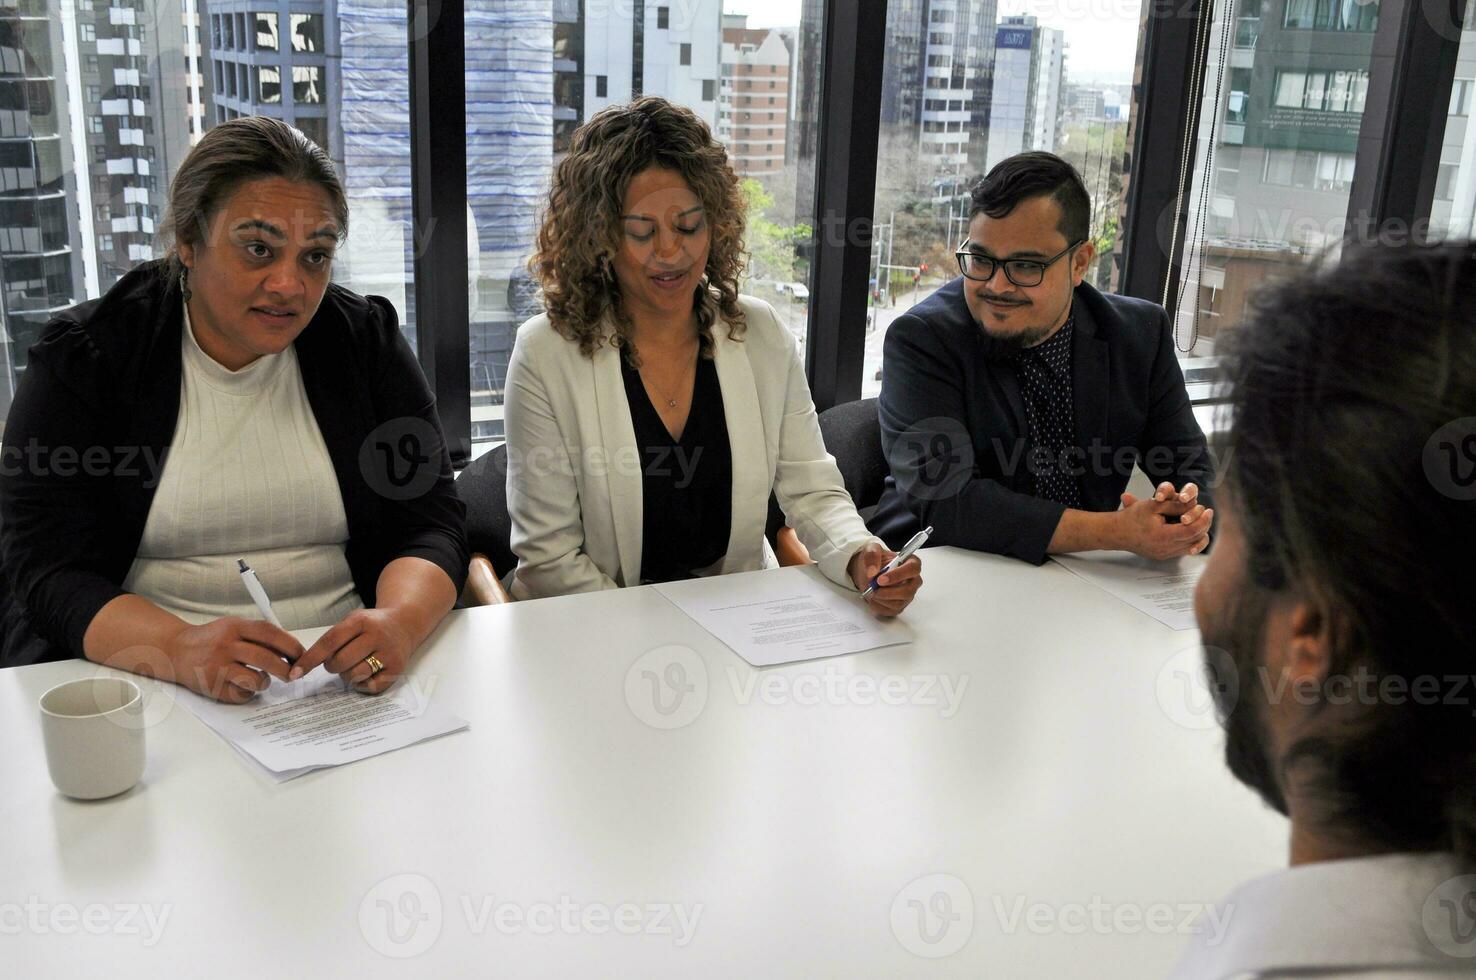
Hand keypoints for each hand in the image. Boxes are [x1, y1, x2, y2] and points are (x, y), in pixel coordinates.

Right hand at [164, 617, 303, 703]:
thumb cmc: (212, 639)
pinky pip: (242, 695)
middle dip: (286, 669)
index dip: (291, 646)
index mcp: (234, 627)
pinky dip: (248, 693)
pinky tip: (241, 685)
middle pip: (266, 659)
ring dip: (265, 682)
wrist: (176, 650)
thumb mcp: (233, 626)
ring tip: (261, 679)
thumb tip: (291, 649)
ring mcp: (218, 668)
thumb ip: (259, 634)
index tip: (301, 655)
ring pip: (256, 680)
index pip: (270, 634)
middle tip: (292, 674)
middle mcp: (226, 646)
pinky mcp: (212, 687)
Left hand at [291, 608, 416, 694]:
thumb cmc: (371, 625)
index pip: (329, 642)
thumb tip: (303, 666)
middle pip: (340, 662)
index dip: (310, 659)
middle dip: (332, 666)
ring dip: (348, 675)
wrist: (405, 623)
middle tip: (339, 661)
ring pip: (354, 675)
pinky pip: (370, 687)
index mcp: (361, 621)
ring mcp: (389, 653)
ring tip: (355, 665)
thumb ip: (332, 639)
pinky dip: (363, 684)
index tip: (296, 672)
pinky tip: (367, 673)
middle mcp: (377, 635)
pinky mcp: (397, 668)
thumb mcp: (353, 621)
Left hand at [847, 542, 922, 617]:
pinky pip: (891, 611)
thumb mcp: (871, 549)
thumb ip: (872, 556)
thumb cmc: (875, 559)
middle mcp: (913, 580)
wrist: (869, 571)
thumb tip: (872, 572)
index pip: (913, 569)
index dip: (897, 575)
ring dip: (881, 599)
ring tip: (870, 591)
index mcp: (911, 562)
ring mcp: (908, 595)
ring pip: (899, 603)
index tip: (880, 579)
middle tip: (872, 588)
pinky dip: (878, 606)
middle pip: (908, 591)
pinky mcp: (900, 606)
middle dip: (887, 592)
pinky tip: (872, 598)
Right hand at [1119, 486, 1213, 559]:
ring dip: (1198, 534)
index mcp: (1163, 536)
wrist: (1117, 532)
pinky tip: (1192, 530)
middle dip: (1203, 525)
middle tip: (1207, 513)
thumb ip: (1174, 505)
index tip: (1206, 509)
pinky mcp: (1163, 556)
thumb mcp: (1153, 505)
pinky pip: (1182, 550)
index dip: (1202, 519)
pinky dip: (1190, 540)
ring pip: (1190, 546)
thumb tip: (1193, 504)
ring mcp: (1164, 554)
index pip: (1191, 530)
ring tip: (1201, 521)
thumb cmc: (1132, 518)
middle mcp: (1165, 549)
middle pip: (1194, 539)